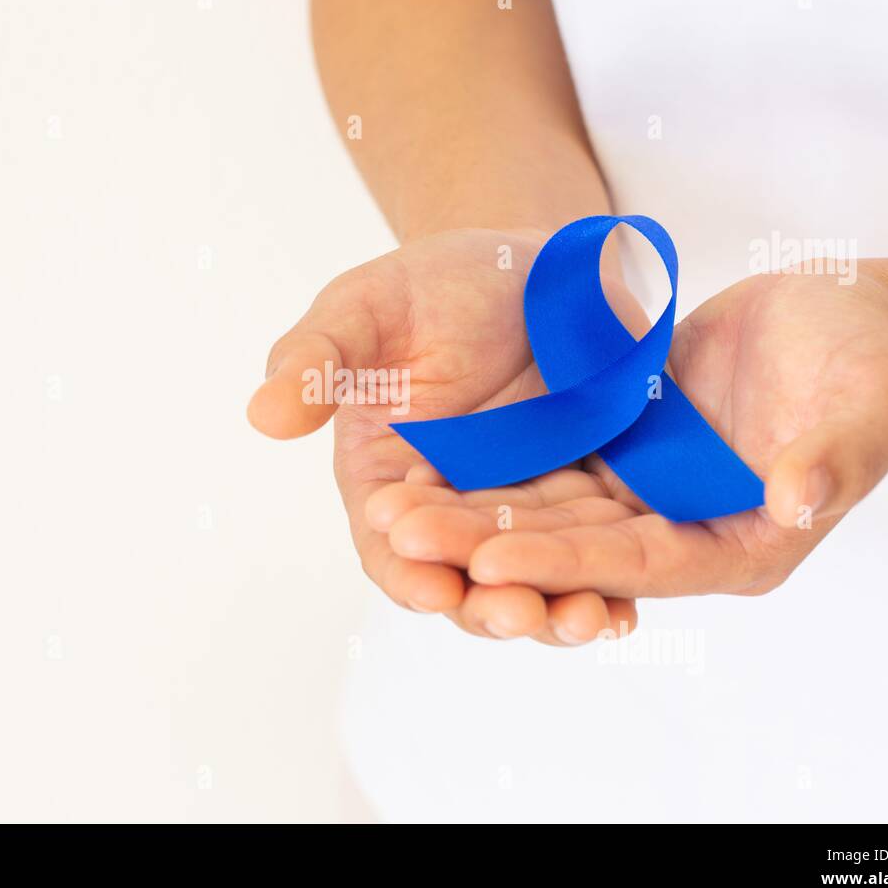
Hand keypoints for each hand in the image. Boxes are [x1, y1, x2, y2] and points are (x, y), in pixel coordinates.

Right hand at [247, 228, 646, 643]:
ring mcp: (522, 508)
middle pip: (465, 577)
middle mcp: (452, 508)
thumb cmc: (433, 284)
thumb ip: (317, 360)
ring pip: (533, 580)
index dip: (406, 568)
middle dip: (488, 604)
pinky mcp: (586, 498)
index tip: (429, 586)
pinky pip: (594, 554)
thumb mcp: (366, 309)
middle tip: (516, 615)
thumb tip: (262, 414)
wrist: (531, 267)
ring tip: (584, 620)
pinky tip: (624, 610)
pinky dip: (607, 585)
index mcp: (386, 477)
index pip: (388, 543)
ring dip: (553, 610)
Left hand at [372, 258, 887, 637]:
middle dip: (487, 544)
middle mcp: (678, 534)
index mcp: (737, 547)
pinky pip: (546, 468)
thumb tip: (796, 499)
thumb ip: (835, 454)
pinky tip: (426, 462)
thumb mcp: (866, 401)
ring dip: (472, 512)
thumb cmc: (867, 360)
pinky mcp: (618, 454)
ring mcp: (642, 496)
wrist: (837, 319)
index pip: (636, 564)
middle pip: (571, 548)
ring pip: (545, 512)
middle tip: (403, 530)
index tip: (488, 561)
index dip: (564, 565)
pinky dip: (492, 470)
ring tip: (392, 506)